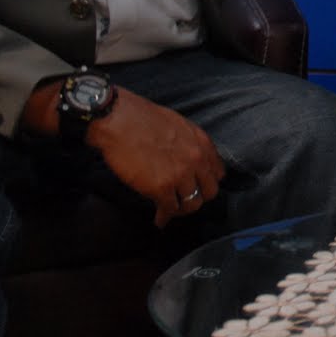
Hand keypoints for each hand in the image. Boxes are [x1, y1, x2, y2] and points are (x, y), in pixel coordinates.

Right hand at [84, 89, 225, 226]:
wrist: (118, 120)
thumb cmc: (141, 118)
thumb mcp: (177, 125)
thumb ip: (188, 144)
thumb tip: (185, 159)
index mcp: (202, 143)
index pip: (218, 173)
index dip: (207, 182)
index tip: (197, 186)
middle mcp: (197, 160)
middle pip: (210, 192)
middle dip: (198, 198)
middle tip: (184, 201)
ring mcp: (181, 175)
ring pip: (192, 204)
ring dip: (181, 209)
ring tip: (171, 211)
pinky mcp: (161, 187)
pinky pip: (169, 209)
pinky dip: (164, 216)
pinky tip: (159, 219)